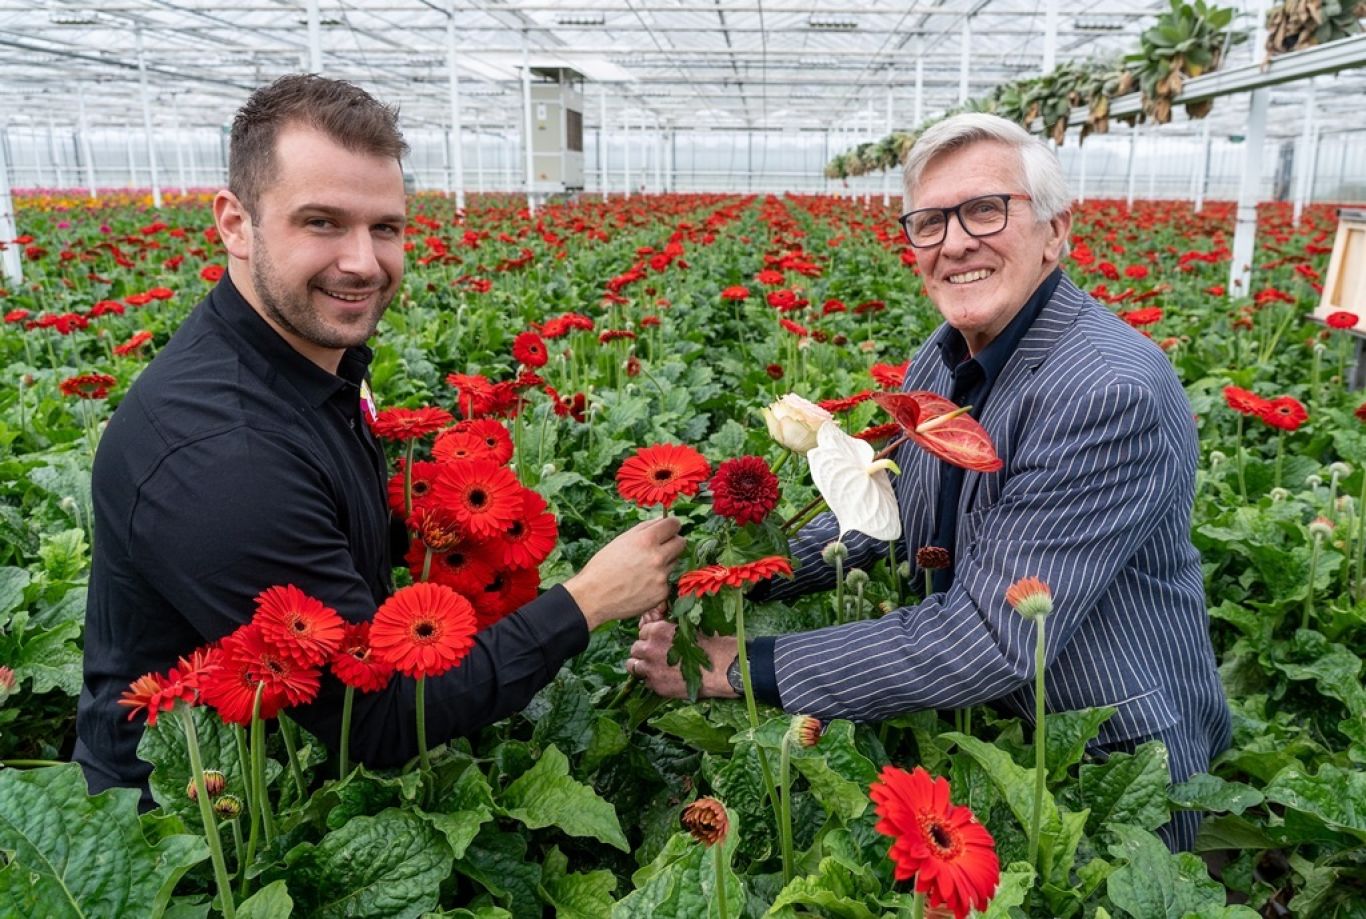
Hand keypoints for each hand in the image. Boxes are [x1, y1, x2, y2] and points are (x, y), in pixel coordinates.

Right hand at [564, 516, 685, 629]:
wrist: (594, 597)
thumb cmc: (603, 566)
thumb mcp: (621, 540)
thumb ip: (645, 528)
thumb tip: (662, 520)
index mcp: (646, 540)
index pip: (674, 525)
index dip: (672, 526)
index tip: (670, 529)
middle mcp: (657, 557)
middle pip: (681, 543)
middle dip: (673, 542)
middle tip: (661, 547)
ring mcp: (661, 576)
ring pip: (674, 563)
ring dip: (664, 563)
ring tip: (643, 569)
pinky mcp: (662, 593)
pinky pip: (667, 582)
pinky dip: (658, 582)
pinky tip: (642, 585)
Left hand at [628, 616, 738, 699]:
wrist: (719, 668)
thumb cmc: (708, 645)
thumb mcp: (686, 629)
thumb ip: (668, 630)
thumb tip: (659, 633)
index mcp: (657, 630)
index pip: (642, 631)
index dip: (649, 637)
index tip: (657, 642)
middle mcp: (650, 648)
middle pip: (635, 648)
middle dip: (643, 651)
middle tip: (654, 655)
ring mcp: (651, 668)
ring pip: (633, 665)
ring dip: (641, 665)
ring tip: (652, 668)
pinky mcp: (656, 685)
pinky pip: (645, 682)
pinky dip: (651, 680)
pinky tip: (663, 678)